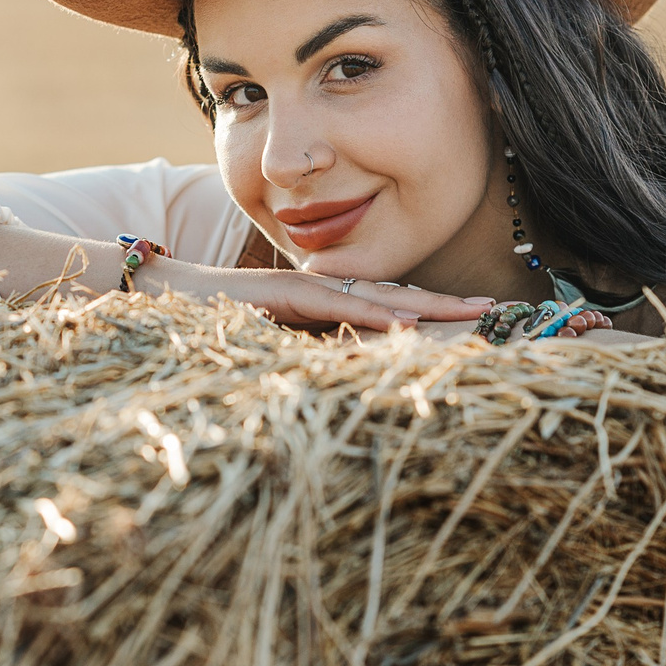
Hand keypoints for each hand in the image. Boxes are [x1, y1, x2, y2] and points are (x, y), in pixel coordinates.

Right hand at [148, 259, 491, 332]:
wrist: (166, 295)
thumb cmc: (217, 325)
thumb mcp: (275, 345)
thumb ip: (311, 351)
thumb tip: (347, 375)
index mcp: (328, 307)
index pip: (391, 308)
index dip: (435, 313)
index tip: (477, 321)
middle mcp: (325, 293)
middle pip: (400, 297)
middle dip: (449, 304)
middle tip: (499, 310)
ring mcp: (308, 289)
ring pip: (380, 297)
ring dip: (429, 305)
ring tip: (472, 312)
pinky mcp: (286, 294)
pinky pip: (339, 305)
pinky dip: (375, 313)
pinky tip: (407, 320)